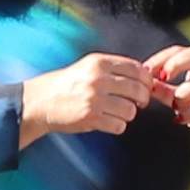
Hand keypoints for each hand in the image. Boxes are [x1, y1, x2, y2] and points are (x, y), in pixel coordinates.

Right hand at [18, 53, 159, 140]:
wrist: (43, 101)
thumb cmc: (68, 84)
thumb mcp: (89, 67)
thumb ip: (114, 68)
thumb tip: (144, 74)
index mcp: (99, 63)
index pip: (136, 69)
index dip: (146, 80)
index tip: (146, 87)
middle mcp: (98, 79)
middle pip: (137, 90)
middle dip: (142, 99)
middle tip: (138, 103)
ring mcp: (94, 99)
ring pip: (130, 110)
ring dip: (128, 114)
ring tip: (117, 112)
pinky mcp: (91, 117)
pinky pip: (119, 125)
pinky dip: (117, 126)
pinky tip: (108, 121)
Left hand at [142, 43, 189, 171]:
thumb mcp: (178, 99)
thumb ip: (163, 90)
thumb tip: (145, 82)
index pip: (181, 51)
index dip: (163, 58)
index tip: (147, 70)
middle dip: (177, 63)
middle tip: (162, 77)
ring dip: (183, 94)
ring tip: (175, 106)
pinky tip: (181, 119)